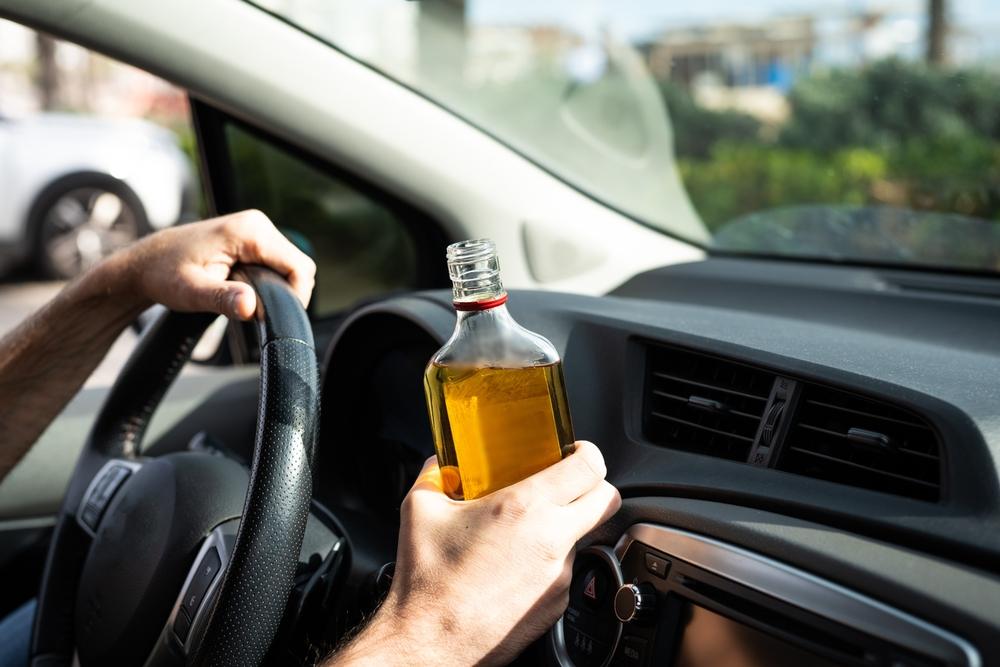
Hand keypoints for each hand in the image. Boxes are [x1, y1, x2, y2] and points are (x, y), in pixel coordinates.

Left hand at [106, 210, 315, 318]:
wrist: (144, 264)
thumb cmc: (163, 275)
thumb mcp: (191, 292)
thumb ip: (223, 299)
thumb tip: (252, 308)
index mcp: (249, 231)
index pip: (298, 267)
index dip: (294, 296)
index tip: (273, 317)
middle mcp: (257, 224)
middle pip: (299, 266)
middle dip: (287, 294)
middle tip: (257, 313)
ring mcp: (255, 229)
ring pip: (291, 266)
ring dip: (278, 289)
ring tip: (246, 301)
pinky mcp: (252, 239)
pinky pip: (278, 264)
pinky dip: (271, 282)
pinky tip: (246, 292)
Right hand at [333, 441, 620, 665]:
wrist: (431, 641)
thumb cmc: (428, 581)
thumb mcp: (420, 510)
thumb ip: (434, 476)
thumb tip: (439, 465)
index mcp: (524, 506)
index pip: (589, 466)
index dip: (587, 453)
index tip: (576, 452)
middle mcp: (552, 538)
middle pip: (607, 499)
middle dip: (594, 486)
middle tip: (570, 484)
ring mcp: (559, 574)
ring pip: (584, 536)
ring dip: (565, 527)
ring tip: (525, 531)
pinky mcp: (558, 603)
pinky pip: (565, 570)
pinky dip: (549, 561)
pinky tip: (516, 565)